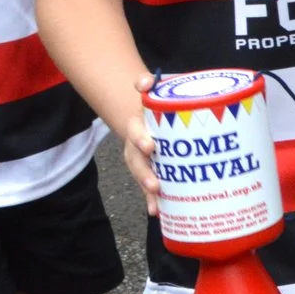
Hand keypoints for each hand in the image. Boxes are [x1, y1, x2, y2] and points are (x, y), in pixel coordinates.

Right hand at [121, 73, 160, 214]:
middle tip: (155, 185)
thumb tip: (144, 81)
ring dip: (147, 190)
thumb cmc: (157, 105)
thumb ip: (147, 83)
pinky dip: (153, 200)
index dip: (140, 139)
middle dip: (144, 174)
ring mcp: (143, 160)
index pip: (135, 132)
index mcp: (138, 127)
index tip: (150, 146)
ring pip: (142, 176)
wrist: (147, 115)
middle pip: (136, 161)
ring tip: (156, 203)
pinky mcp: (152, 170)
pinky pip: (150, 187)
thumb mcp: (154, 91)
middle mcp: (137, 146)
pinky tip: (159, 212)